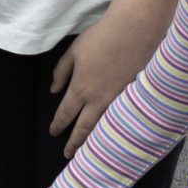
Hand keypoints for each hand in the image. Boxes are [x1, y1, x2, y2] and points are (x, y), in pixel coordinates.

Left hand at [47, 0, 162, 153]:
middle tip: (68, 155)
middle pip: (84, 128)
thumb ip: (61, 72)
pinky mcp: (134, 96)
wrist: (133, 31)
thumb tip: (54, 90)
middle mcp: (98, 99)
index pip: (65, 114)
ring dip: (95, 141)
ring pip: (104, 127)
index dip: (58, 125)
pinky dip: (115, 129)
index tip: (53, 133)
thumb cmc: (100, 38)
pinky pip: (121, 118)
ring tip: (89, 152)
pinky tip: (114, 136)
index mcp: (80, 88)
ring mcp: (118, 99)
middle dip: (75, 144)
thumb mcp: (72, 52)